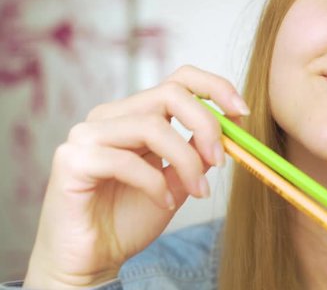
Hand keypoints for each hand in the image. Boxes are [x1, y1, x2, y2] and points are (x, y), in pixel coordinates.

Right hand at [24, 65, 249, 287]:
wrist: (93, 257)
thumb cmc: (131, 217)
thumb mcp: (179, 180)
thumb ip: (200, 153)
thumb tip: (231, 130)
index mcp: (136, 114)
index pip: (179, 80)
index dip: (215, 88)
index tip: (242, 113)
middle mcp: (111, 115)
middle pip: (170, 94)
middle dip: (206, 126)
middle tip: (222, 160)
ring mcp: (88, 134)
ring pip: (152, 126)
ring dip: (187, 161)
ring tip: (198, 191)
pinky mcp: (73, 159)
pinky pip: (126, 161)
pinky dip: (156, 185)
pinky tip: (164, 202)